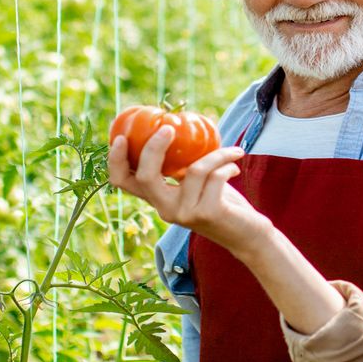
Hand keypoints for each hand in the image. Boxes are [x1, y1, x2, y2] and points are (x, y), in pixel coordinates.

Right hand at [109, 126, 270, 256]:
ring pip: (194, 170)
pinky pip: (215, 176)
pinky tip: (235, 166)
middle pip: (145, 176)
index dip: (115, 161)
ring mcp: (185, 213)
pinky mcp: (207, 213)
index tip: (120, 137)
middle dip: (153, 148)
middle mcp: (165, 209)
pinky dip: (228, 164)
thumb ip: (182, 166)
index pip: (123, 183)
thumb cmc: (221, 202)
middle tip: (168, 127)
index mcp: (158, 199)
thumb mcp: (196, 184)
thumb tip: (176, 125)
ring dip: (217, 154)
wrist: (247, 236)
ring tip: (233, 151)